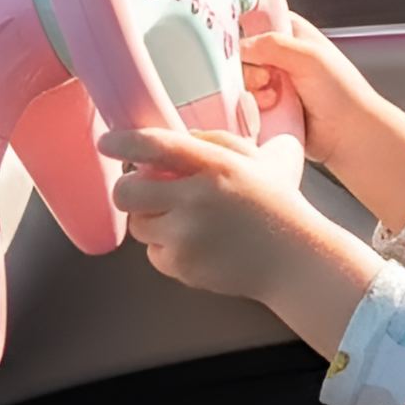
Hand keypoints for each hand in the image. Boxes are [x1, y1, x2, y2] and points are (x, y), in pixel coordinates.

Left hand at [101, 124, 325, 306]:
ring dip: (153, 220)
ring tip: (187, 222)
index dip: (122, 141)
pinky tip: (200, 245)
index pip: (155, 145)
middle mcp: (197, 199)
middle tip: (144, 191)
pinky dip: (169, 249)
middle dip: (129, 190)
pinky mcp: (183, 266)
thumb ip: (214, 142)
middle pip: (127, 192)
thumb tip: (172, 139)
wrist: (296, 260)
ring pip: (138, 224)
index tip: (108, 142)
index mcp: (217, 166)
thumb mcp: (256, 159)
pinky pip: (154, 253)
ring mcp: (187, 235)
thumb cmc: (277, 206)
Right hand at [242, 13, 404, 232]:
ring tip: (275, 99)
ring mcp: (270, 81)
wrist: (349, 134)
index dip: (246, 33)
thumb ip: (273, 44)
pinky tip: (270, 111)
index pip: (253, 20)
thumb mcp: (309, 57)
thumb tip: (241, 47)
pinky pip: (243, 103)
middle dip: (250, 69)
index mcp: (290, 31)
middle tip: (268, 78)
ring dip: (252, 91)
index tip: (248, 49)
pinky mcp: (265, 106)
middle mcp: (278, 54)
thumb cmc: (342, 93)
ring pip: (239, 80)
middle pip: (240, 53)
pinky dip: (251, 108)